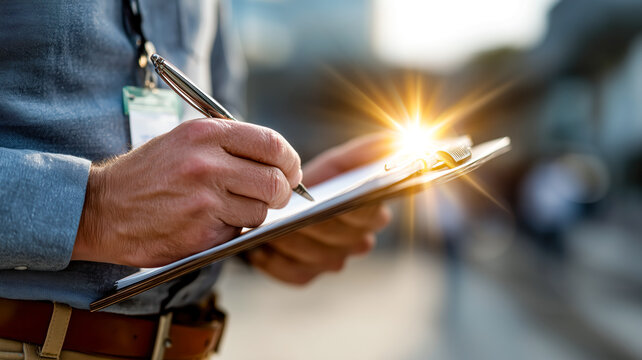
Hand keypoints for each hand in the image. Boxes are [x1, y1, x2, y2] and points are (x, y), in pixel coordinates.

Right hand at [72, 118, 301, 267]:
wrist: (101, 208)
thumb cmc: (148, 173)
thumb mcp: (184, 140)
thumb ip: (229, 144)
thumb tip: (276, 159)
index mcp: (206, 134)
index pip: (272, 144)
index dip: (290, 160)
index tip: (291, 170)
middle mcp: (207, 164)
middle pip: (275, 181)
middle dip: (282, 192)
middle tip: (275, 195)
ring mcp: (204, 201)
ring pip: (260, 211)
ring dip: (254, 213)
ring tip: (229, 207)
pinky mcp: (201, 232)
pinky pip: (238, 232)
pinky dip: (232, 229)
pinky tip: (208, 221)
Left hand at [247, 133, 394, 284]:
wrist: (285, 207)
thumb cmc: (316, 184)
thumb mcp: (339, 163)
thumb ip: (367, 151)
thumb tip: (397, 141)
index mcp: (372, 214)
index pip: (369, 214)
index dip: (349, 208)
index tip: (328, 199)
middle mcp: (358, 243)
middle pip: (338, 237)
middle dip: (312, 224)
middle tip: (289, 211)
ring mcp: (334, 261)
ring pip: (315, 256)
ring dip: (292, 241)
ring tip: (270, 227)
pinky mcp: (308, 275)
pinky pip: (296, 275)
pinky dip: (277, 263)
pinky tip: (262, 248)